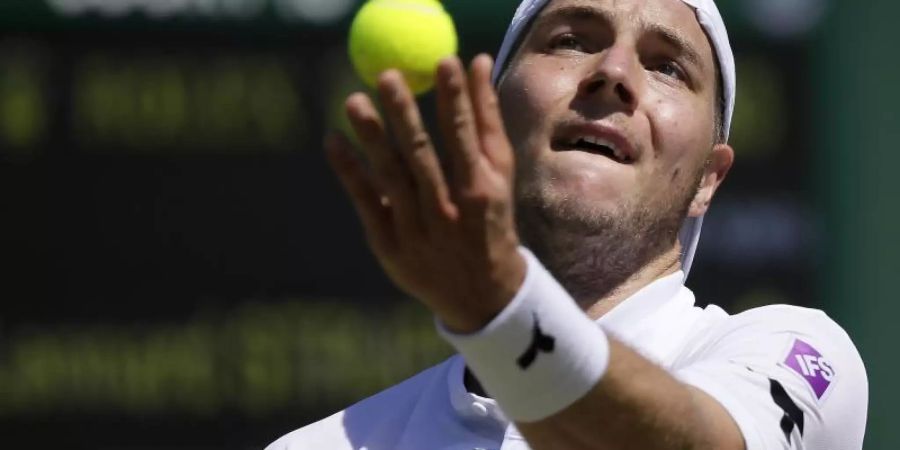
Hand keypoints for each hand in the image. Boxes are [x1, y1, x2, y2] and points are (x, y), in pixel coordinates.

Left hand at [326, 54, 526, 332]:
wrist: (480, 293)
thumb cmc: (489, 217)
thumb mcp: (499, 173)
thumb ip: (486, 118)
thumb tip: (478, 61)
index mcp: (479, 190)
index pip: (464, 136)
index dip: (453, 98)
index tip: (442, 61)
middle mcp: (448, 211)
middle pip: (422, 155)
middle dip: (405, 114)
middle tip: (386, 75)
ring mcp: (416, 230)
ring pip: (391, 177)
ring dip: (371, 138)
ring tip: (353, 100)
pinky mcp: (389, 245)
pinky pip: (365, 202)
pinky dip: (348, 171)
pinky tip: (333, 140)